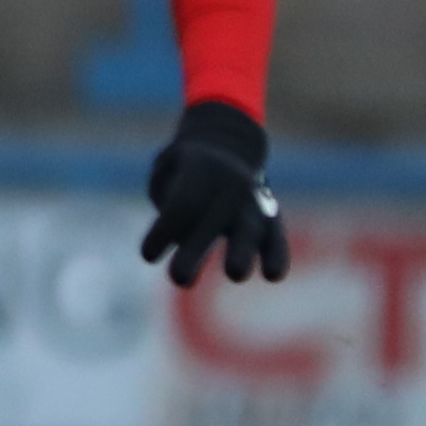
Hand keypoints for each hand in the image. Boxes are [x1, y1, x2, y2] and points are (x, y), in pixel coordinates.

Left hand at [136, 98, 284, 288]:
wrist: (228, 146)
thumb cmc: (184, 170)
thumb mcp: (168, 171)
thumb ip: (168, 198)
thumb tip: (179, 238)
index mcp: (200, 170)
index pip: (181, 205)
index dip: (163, 232)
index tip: (148, 255)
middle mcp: (228, 186)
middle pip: (211, 221)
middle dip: (194, 252)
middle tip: (178, 279)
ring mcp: (252, 201)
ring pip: (248, 228)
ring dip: (242, 252)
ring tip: (236, 274)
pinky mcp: (271, 217)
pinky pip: (276, 236)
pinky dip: (277, 254)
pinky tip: (273, 275)